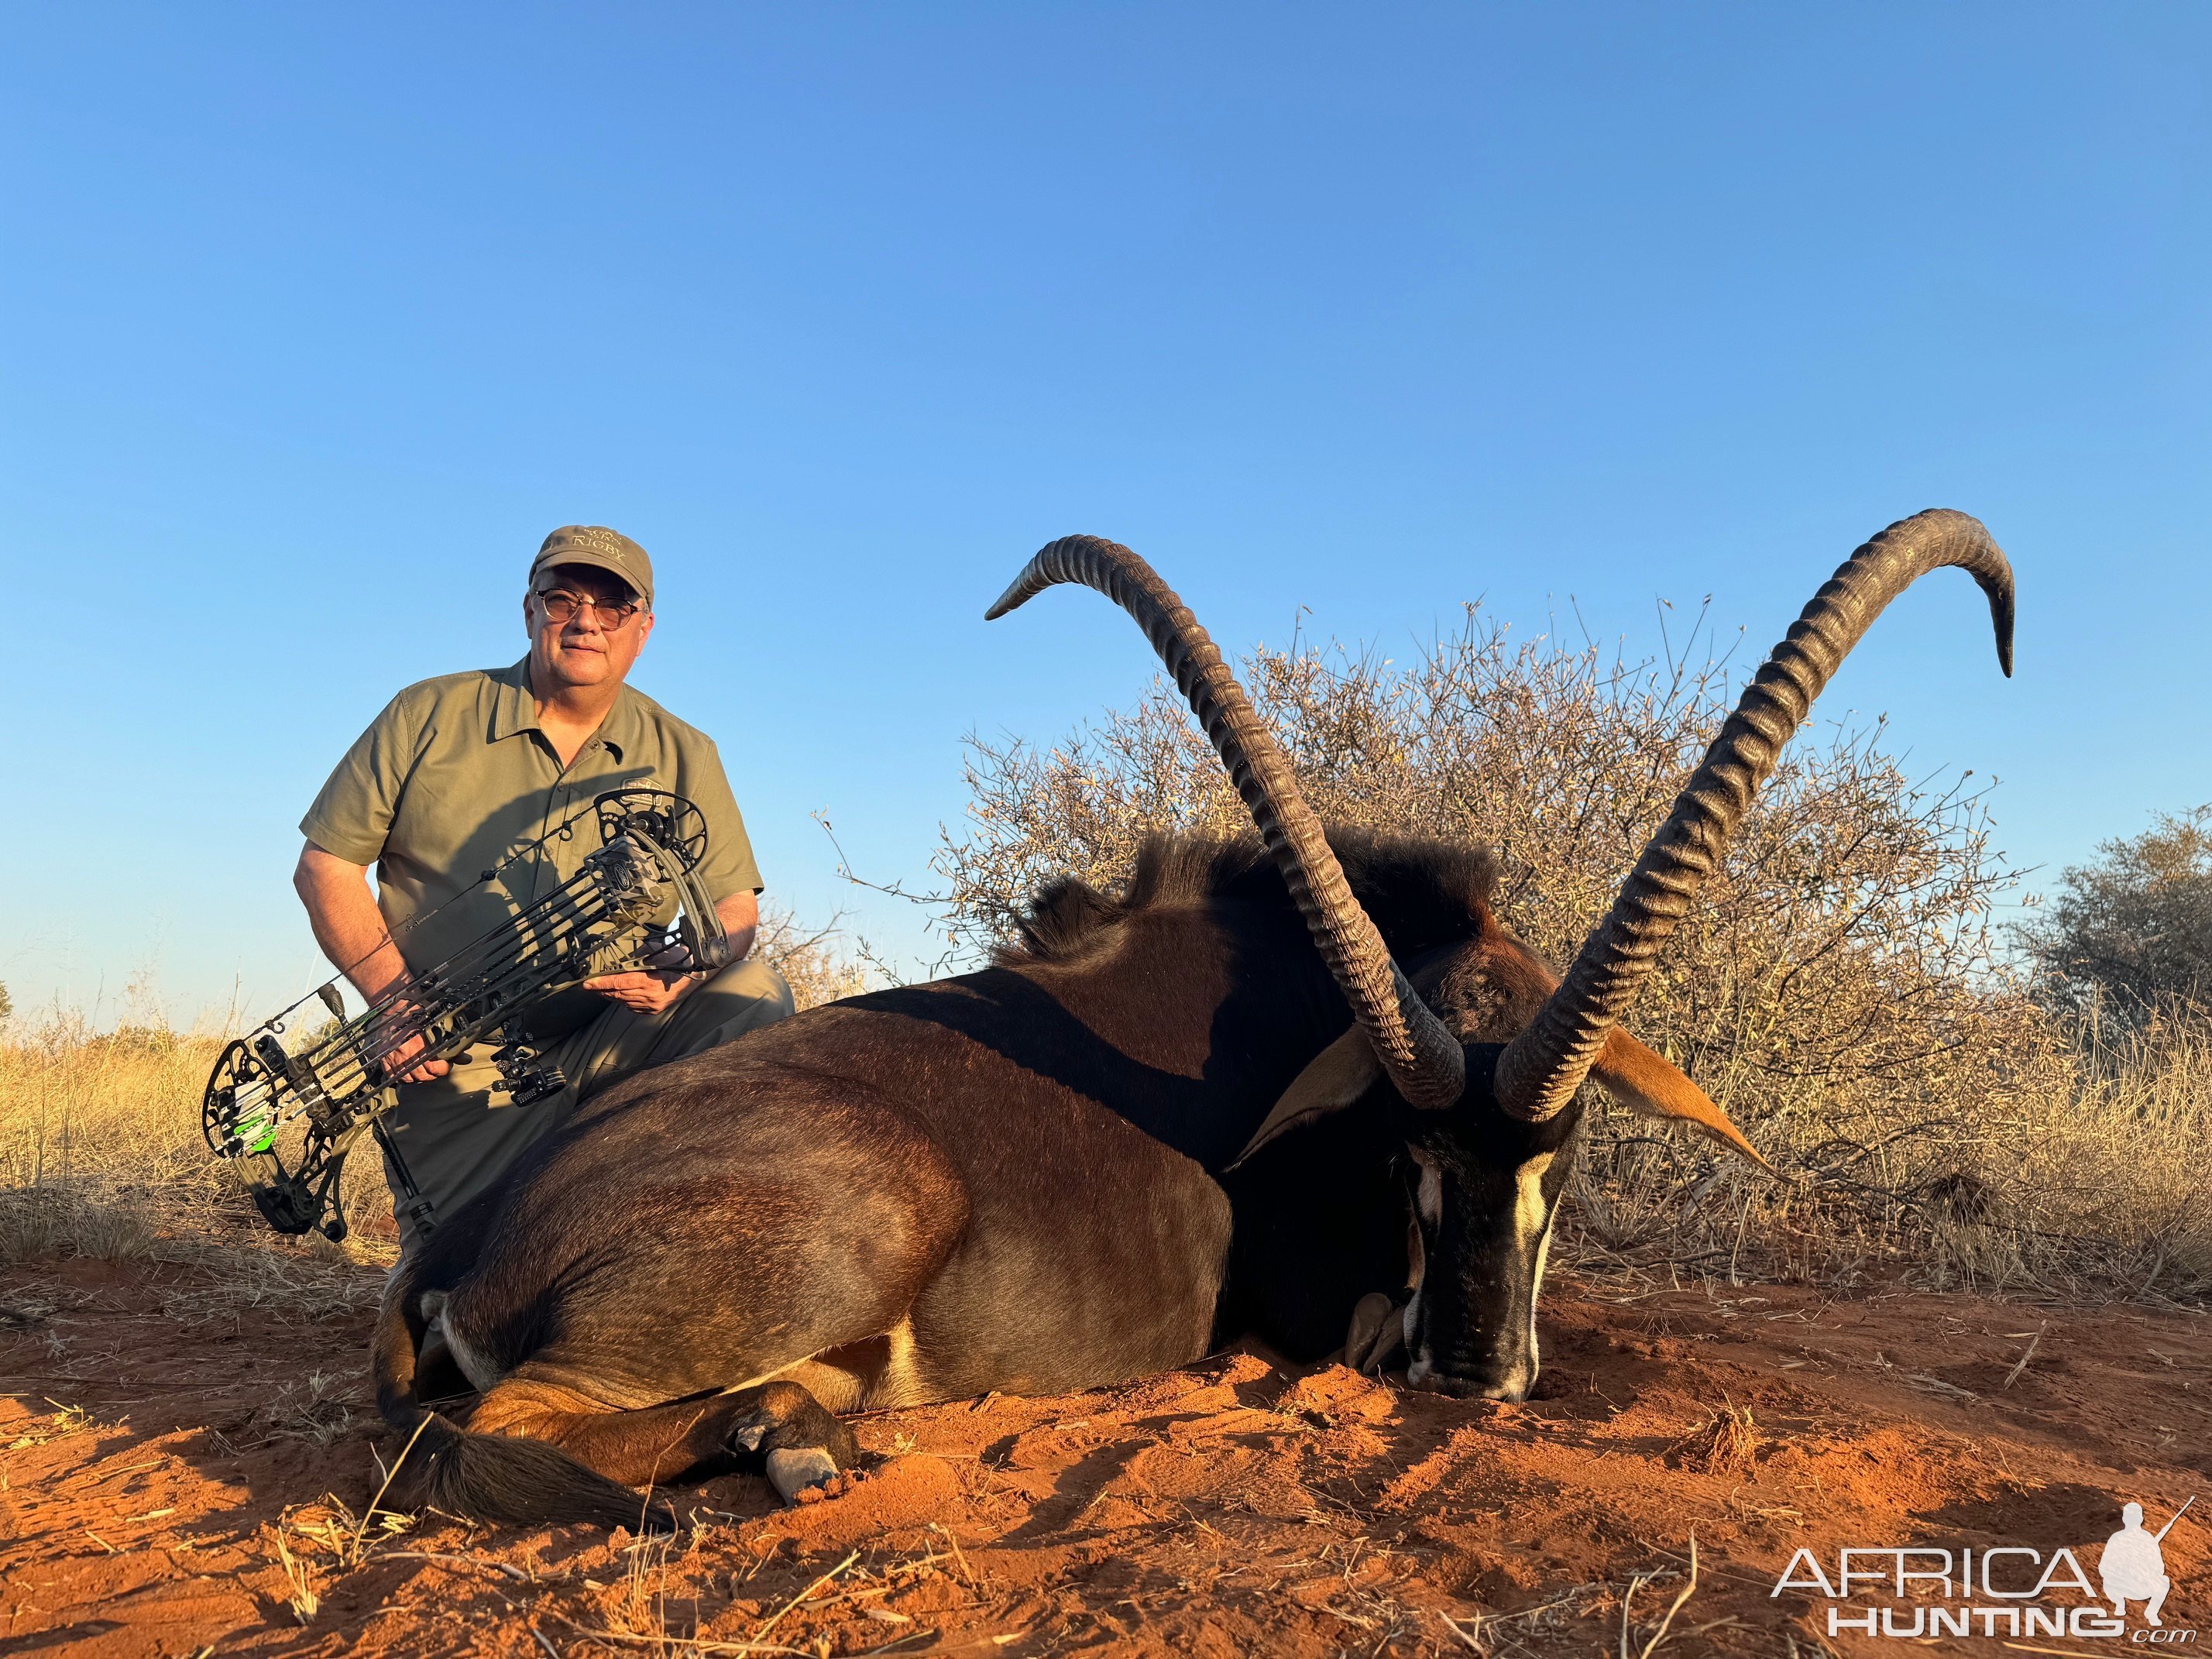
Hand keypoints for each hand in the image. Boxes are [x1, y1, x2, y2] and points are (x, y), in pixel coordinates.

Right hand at [369, 996, 449, 1082]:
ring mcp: (391, 1056)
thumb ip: (450, 1043)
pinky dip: (403, 1077)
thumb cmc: (415, 1012)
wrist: (393, 1006)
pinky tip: (410, 1071)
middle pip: (422, 1075)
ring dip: (419, 1077)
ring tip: (425, 1069)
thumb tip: (466, 1058)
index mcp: (419, 1042)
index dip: (444, 1069)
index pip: (434, 1067)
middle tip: (438, 1067)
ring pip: (409, 1078)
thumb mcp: (436, 1023)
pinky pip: (394, 1076)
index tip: (447, 1064)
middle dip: (434, 1074)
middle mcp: (404, 1052)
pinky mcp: (382, 1058)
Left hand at [584, 966, 701, 1014]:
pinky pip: (633, 1008)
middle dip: (602, 990)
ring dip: (612, 997)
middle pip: (618, 994)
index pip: (617, 983)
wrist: (696, 973)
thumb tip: (620, 959)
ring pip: (624, 1002)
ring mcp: (652, 1005)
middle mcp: (648, 995)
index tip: (586, 984)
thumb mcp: (656, 953)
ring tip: (602, 991)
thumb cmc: (676, 959)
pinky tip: (620, 997)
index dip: (600, 984)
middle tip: (589, 987)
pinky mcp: (655, 1010)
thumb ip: (637, 957)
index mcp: (647, 980)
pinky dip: (625, 1002)